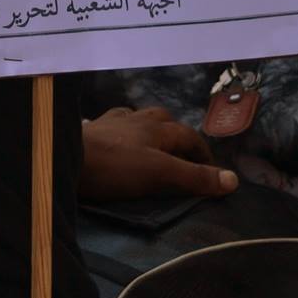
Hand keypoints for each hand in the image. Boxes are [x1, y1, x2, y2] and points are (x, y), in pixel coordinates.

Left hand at [78, 106, 239, 201]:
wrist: (63, 156)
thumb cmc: (114, 166)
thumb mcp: (159, 174)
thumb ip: (194, 177)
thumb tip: (233, 179)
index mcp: (156, 128)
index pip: (189, 136)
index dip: (204, 153)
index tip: (213, 171)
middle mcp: (135, 119)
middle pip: (164, 120)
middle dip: (177, 135)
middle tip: (184, 155)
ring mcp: (111, 122)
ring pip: (137, 119)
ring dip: (149, 129)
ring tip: (153, 145)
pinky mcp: (90, 130)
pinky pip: (112, 125)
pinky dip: (122, 131)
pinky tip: (116, 139)